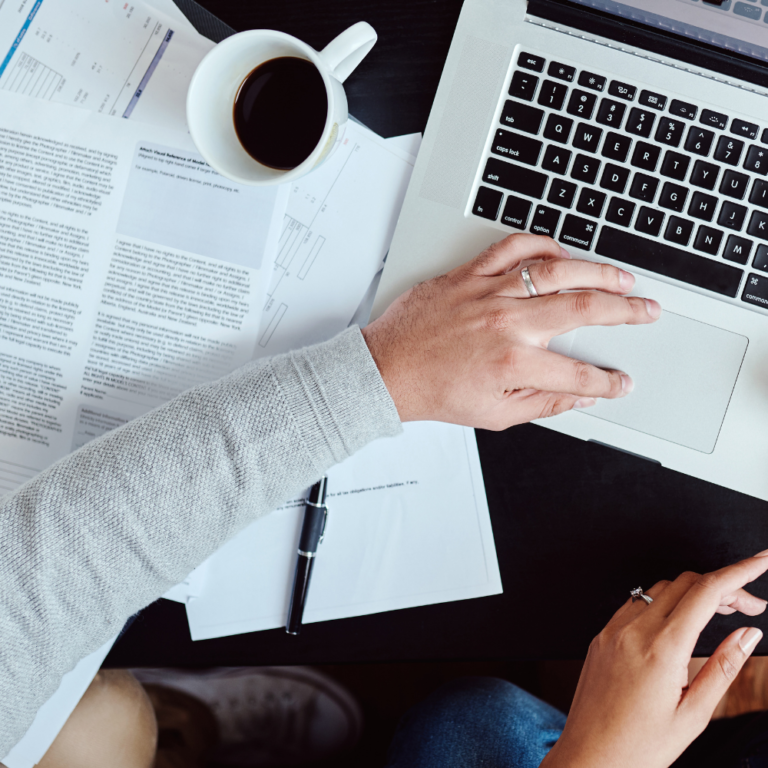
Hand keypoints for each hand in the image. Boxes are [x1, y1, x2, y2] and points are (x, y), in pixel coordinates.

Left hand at [362, 233, 660, 428]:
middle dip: (626, 312)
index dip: (608, 380)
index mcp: (513, 362)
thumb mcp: (493, 414)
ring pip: (557, 271)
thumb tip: (581, 397)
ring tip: (622, 279)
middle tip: (648, 311)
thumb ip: (543, 403)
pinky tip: (561, 254)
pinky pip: (512, 248)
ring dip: (597, 272)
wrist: (387, 370)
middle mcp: (506, 322)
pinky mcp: (469, 275)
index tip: (622, 381)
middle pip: (583, 309)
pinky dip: (542, 245)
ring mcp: (488, 292)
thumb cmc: (433, 391)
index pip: (579, 373)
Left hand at [542, 553, 767, 767]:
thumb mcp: (694, 715)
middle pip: (686, 583)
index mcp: (662, 649)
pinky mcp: (600, 637)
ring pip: (659, 589)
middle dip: (723, 585)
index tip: (761, 560)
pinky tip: (680, 622)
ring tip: (721, 613)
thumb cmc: (640, 748)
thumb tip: (749, 633)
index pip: (706, 592)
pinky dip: (664, 602)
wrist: (587, 759)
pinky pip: (635, 603)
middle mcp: (633, 631)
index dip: (739, 571)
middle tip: (752, 606)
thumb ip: (724, 667)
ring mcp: (613, 631)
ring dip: (693, 591)